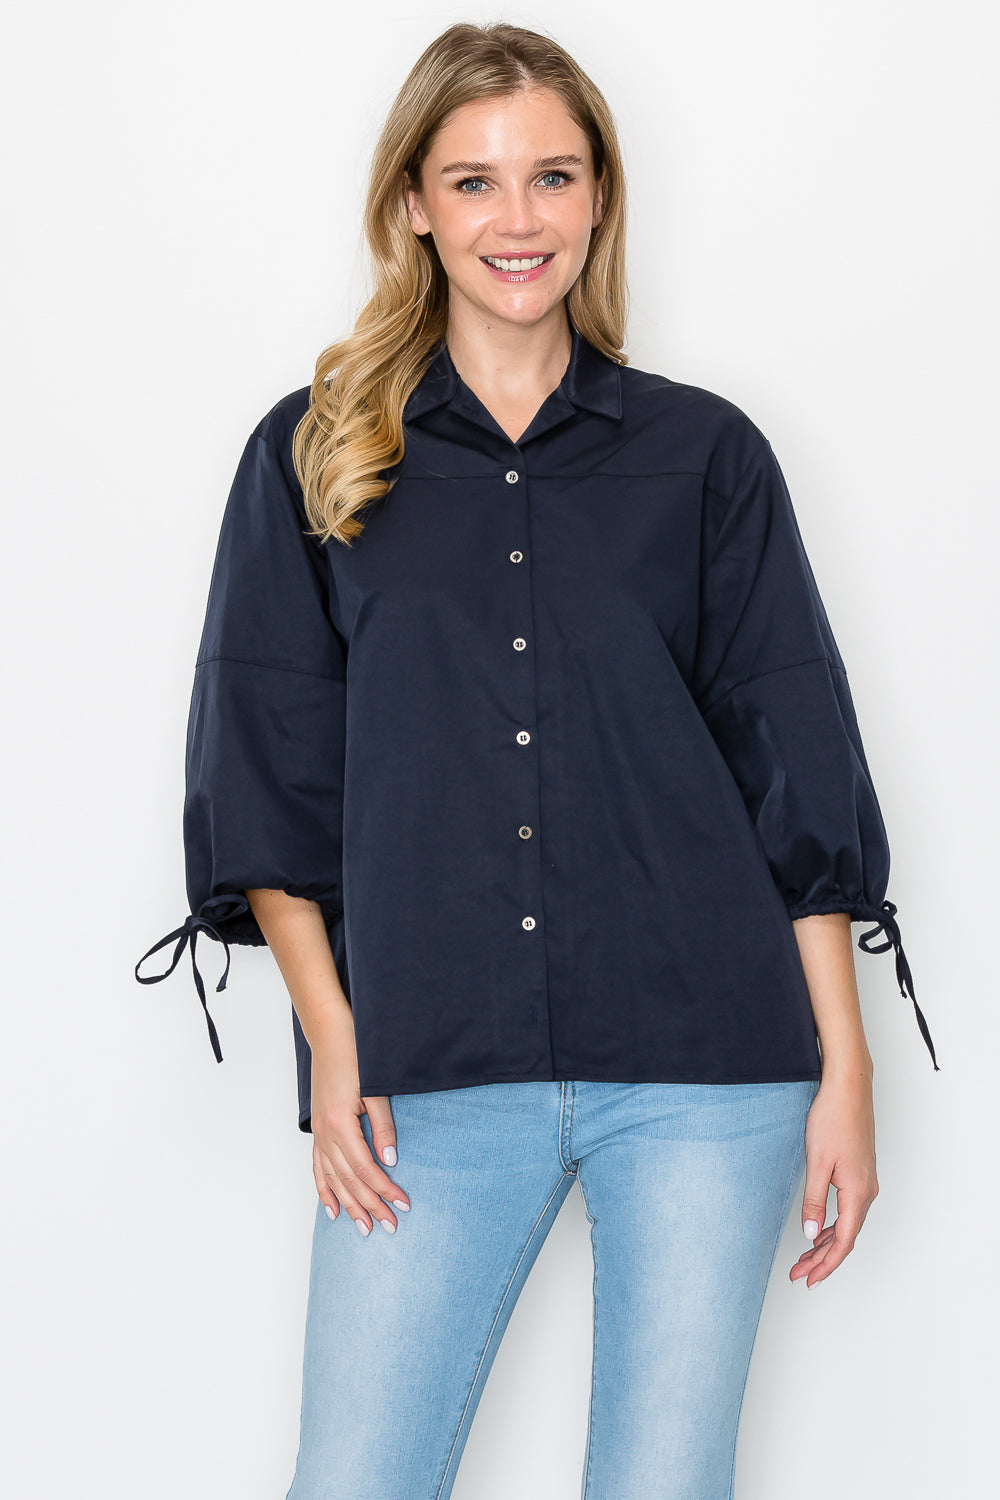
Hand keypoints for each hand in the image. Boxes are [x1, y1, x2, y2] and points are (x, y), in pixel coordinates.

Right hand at [309, 1033, 410, 1236]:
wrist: (330, 1037)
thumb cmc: (355, 1059)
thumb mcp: (374, 1090)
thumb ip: (383, 1127)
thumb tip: (390, 1162)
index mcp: (340, 1124)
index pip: (365, 1168)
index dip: (385, 1189)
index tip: (403, 1204)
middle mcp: (325, 1134)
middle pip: (349, 1180)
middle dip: (370, 1205)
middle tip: (389, 1227)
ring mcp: (318, 1134)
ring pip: (333, 1179)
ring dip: (349, 1205)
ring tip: (364, 1228)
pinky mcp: (318, 1131)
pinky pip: (318, 1168)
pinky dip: (325, 1190)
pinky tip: (332, 1209)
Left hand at [790, 1071, 877, 1287]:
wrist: (849, 1089)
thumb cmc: (833, 1119)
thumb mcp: (817, 1163)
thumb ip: (813, 1200)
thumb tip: (809, 1234)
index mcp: (857, 1194)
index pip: (843, 1242)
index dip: (825, 1265)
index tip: (809, 1280)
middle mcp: (867, 1192)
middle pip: (845, 1238)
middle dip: (822, 1259)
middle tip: (799, 1274)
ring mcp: (865, 1182)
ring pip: (847, 1224)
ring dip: (826, 1243)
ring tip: (804, 1258)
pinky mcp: (860, 1173)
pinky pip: (848, 1209)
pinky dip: (832, 1224)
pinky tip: (817, 1228)